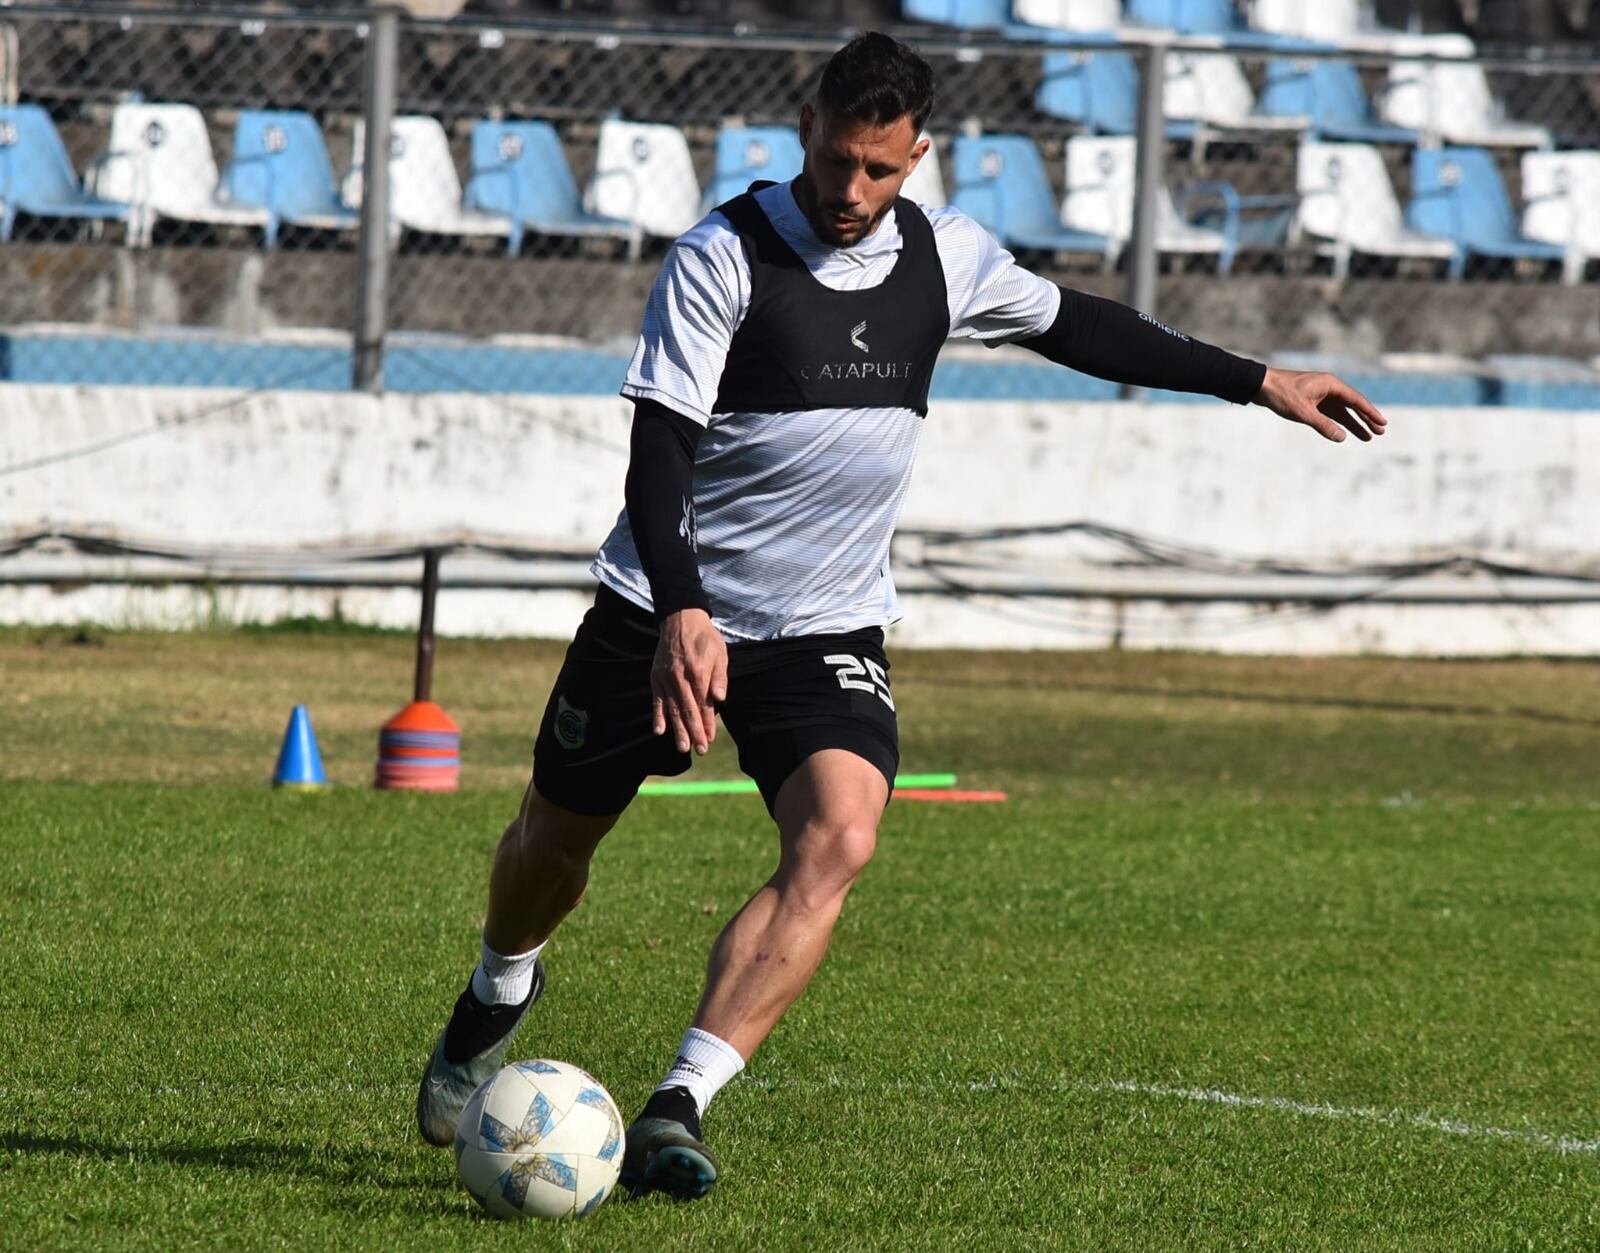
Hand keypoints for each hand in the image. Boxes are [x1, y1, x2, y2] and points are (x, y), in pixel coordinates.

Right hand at [651, 608, 727, 754]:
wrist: (680, 618)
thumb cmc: (704, 637)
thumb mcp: (719, 652)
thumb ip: (719, 676)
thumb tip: (719, 698)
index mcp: (698, 672)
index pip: (703, 704)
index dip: (707, 723)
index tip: (710, 739)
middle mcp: (680, 677)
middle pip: (687, 710)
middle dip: (694, 732)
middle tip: (700, 750)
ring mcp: (666, 678)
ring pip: (671, 709)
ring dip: (677, 730)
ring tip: (682, 748)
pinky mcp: (656, 678)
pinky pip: (656, 700)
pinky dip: (657, 716)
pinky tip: (659, 731)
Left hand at [1254, 368, 1386, 443]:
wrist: (1261, 386)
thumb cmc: (1282, 395)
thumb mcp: (1304, 413)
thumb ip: (1323, 425)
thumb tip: (1342, 437)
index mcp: (1331, 384)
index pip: (1356, 400)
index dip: (1370, 413)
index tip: (1382, 423)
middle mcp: (1329, 387)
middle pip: (1353, 405)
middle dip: (1366, 420)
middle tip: (1380, 433)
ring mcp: (1321, 394)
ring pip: (1342, 411)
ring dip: (1355, 423)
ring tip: (1369, 437)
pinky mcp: (1312, 401)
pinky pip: (1331, 413)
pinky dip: (1339, 423)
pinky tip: (1347, 432)